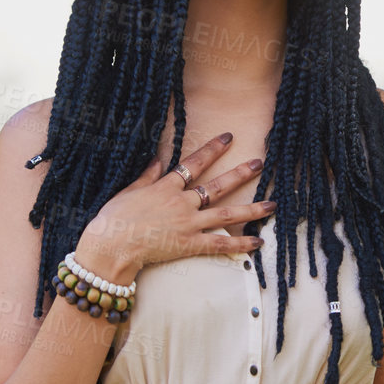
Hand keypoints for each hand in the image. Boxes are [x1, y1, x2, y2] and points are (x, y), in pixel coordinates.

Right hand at [78, 134, 275, 280]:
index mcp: (166, 187)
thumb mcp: (128, 191)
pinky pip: (220, 244)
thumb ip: (147, 175)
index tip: (228, 137)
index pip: (194, 163)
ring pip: (227, 214)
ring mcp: (188, 224)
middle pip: (217, 186)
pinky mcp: (190, 245)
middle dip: (240, 173)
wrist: (110, 246)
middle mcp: (182, 202)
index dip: (213, 149)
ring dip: (252, 209)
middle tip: (259, 163)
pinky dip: (240, 244)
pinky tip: (258, 241)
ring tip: (272, 204)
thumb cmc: (113, 219)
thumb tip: (157, 158)